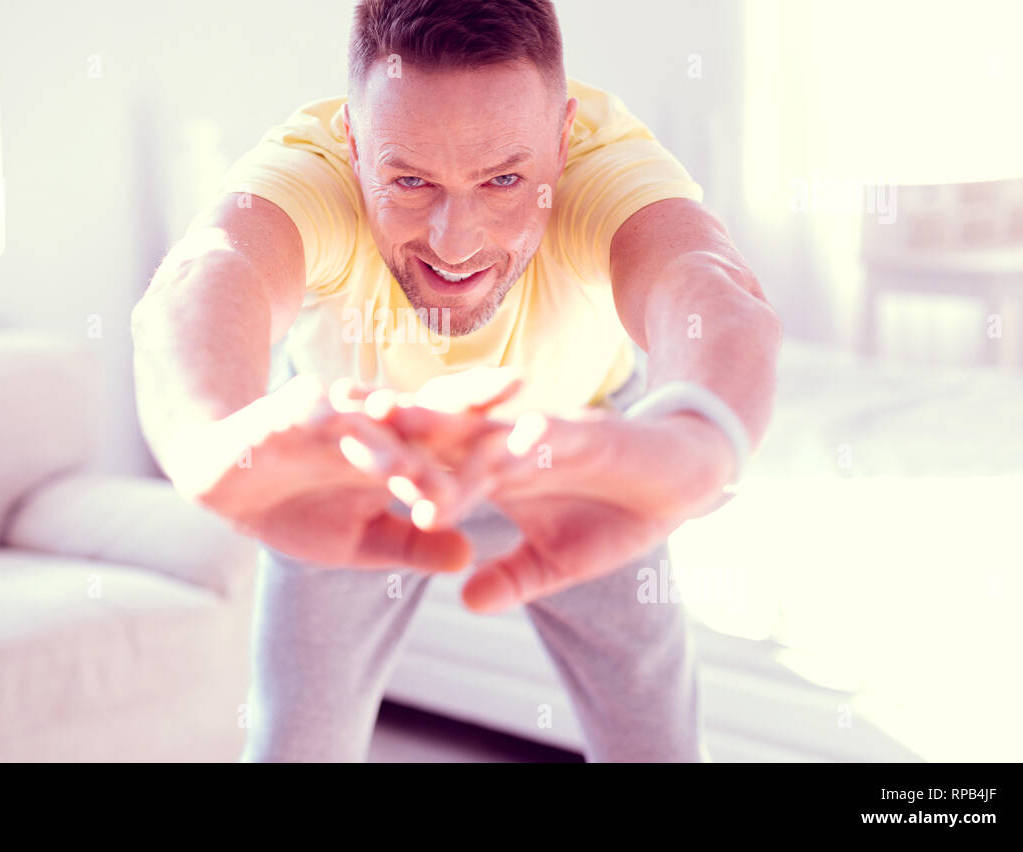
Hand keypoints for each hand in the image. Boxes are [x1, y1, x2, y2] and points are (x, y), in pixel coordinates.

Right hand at [175, 370, 518, 572]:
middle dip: (467, 398)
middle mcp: (367, 430)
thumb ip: (408, 545)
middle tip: (517, 383)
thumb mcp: (355, 540)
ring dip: (402, 423)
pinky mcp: (282, 414)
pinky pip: (306, 412)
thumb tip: (467, 556)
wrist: (215, 476)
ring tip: (436, 427)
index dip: (490, 442)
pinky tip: (343, 413)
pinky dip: (324, 415)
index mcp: (390, 457)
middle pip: (424, 412)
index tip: (543, 442)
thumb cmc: (288, 505)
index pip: (450, 446)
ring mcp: (326, 418)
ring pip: (372, 418)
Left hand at [369, 400, 735, 612]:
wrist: (683, 480)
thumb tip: (469, 601)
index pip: (435, 474)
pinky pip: (548, 433)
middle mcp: (511, 447)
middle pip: (444, 442)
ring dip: (445, 426)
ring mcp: (544, 436)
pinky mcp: (586, 432)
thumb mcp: (561, 561)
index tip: (338, 483)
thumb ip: (515, 577)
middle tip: (343, 432)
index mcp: (498, 474)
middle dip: (398, 438)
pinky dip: (526, 439)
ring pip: (484, 431)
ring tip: (401, 422)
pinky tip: (501, 443)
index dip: (391, 478)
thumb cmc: (618, 515)